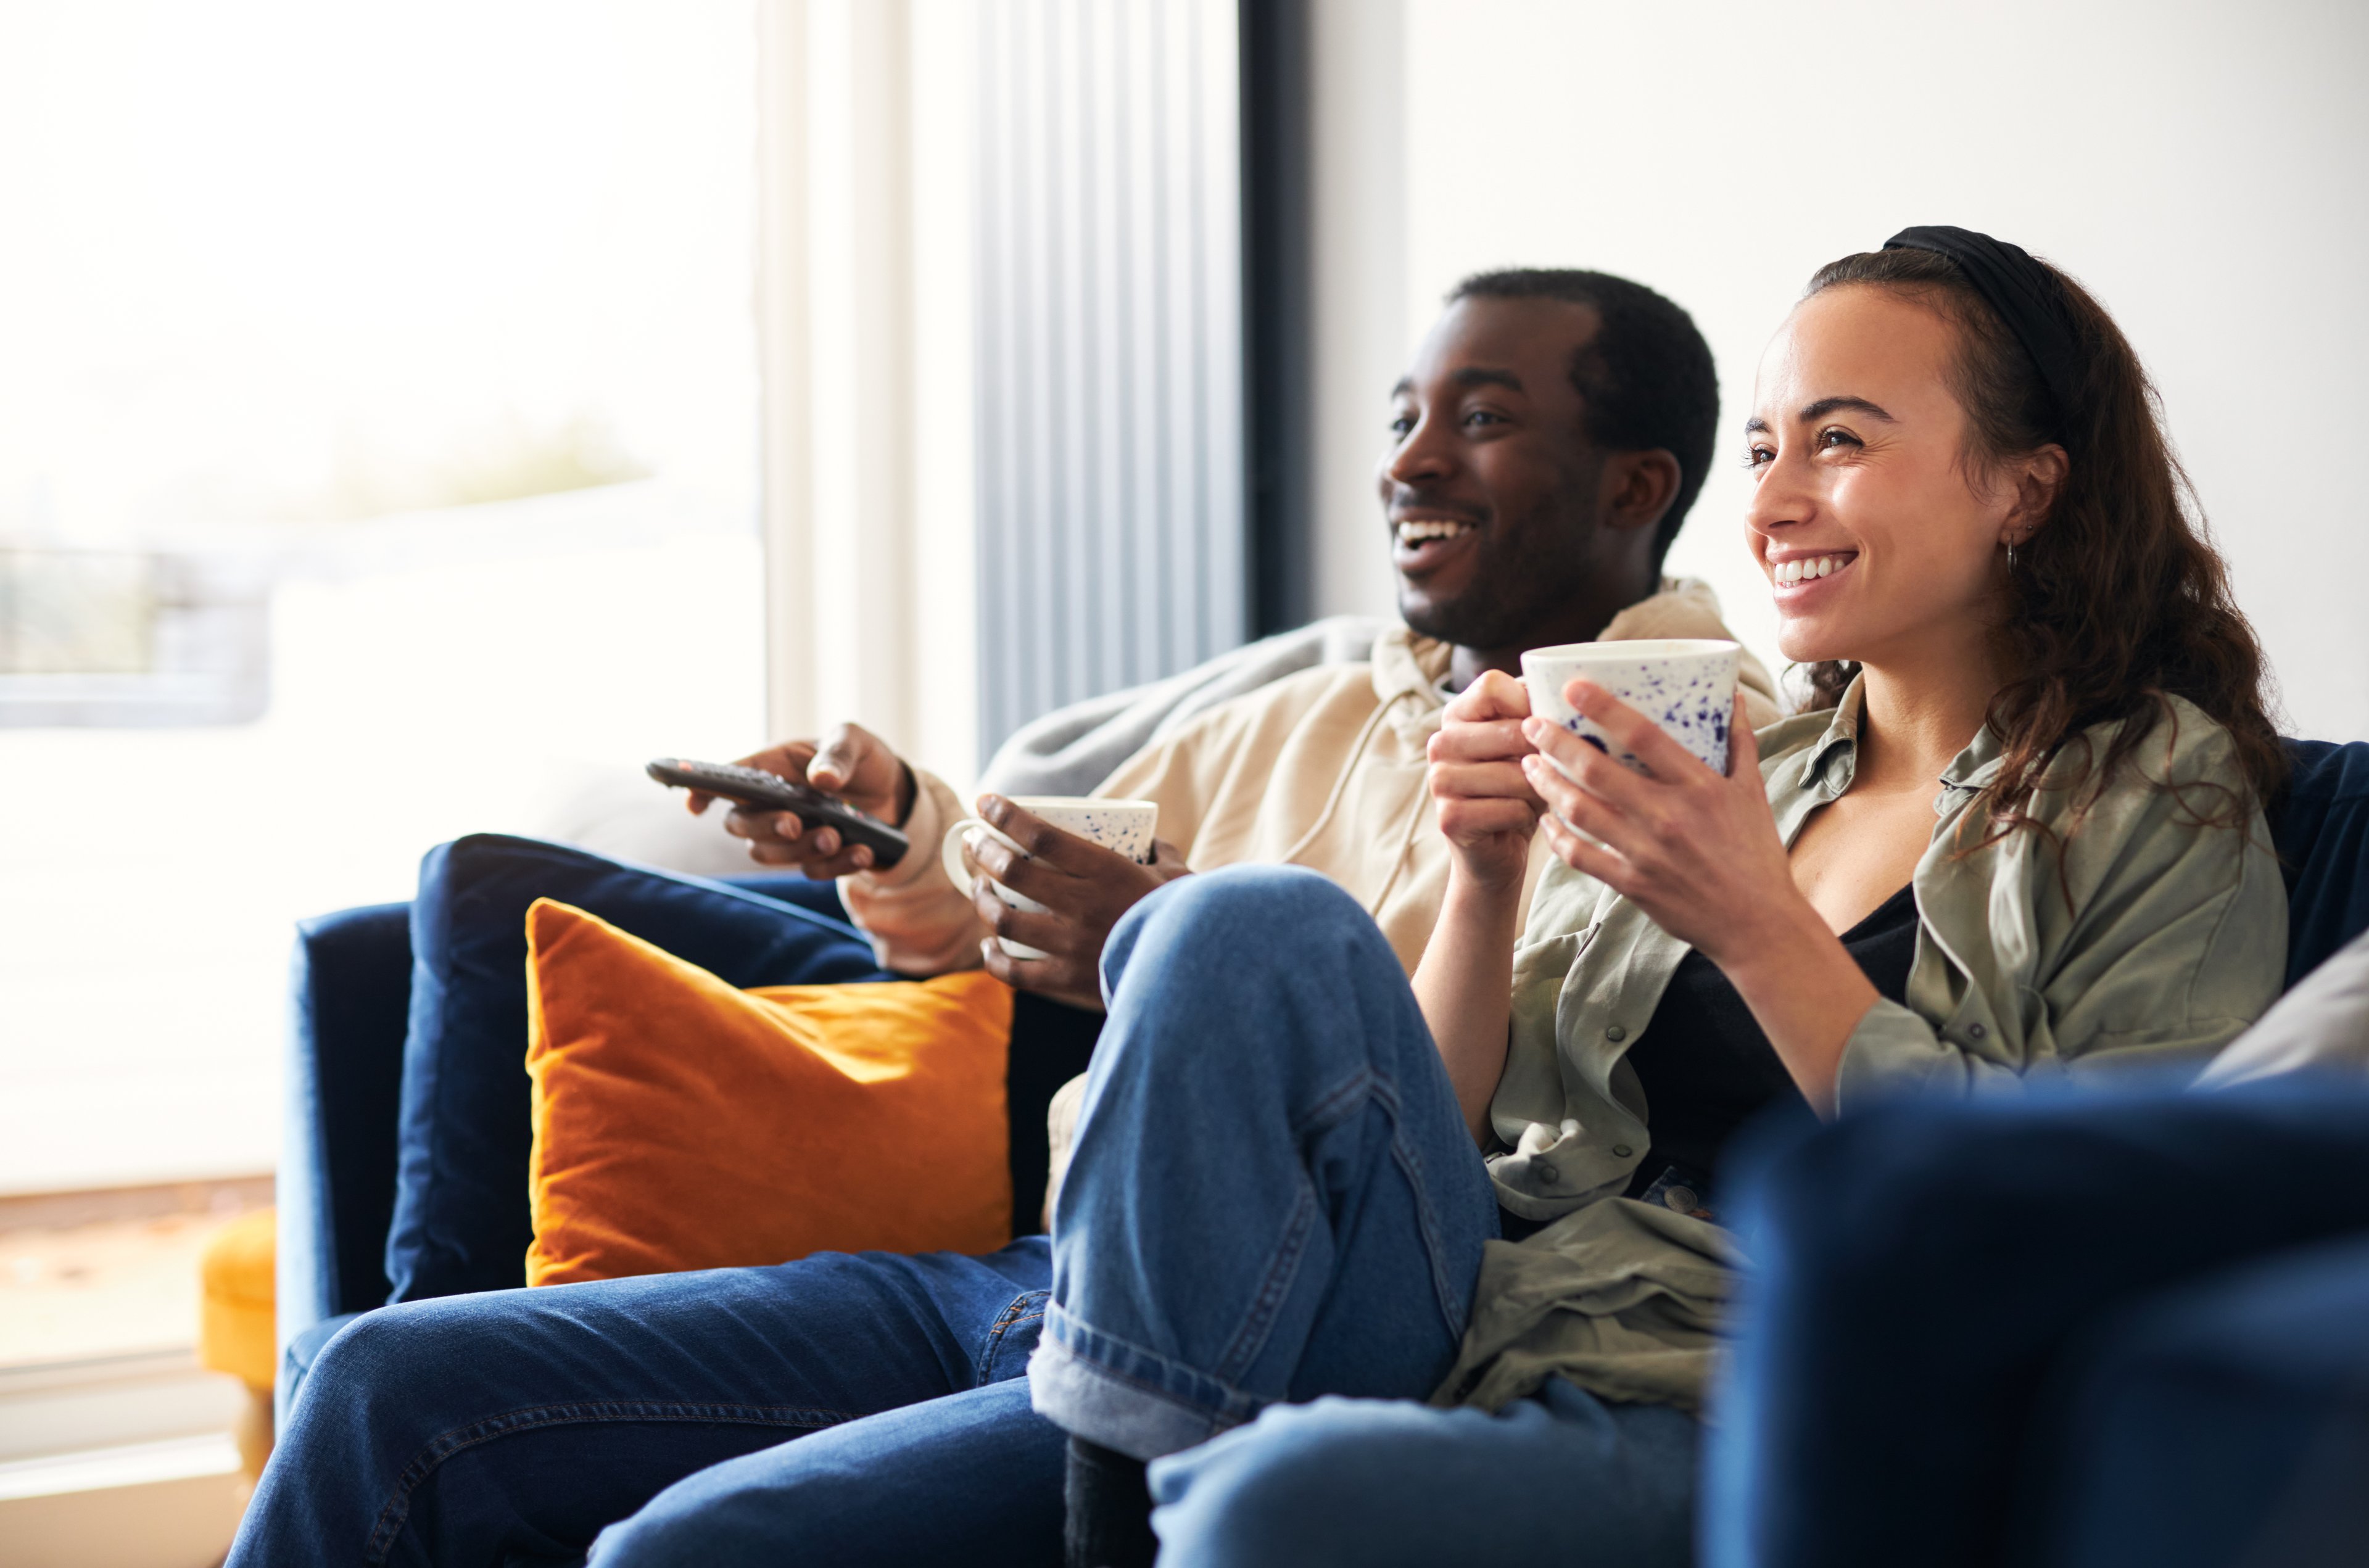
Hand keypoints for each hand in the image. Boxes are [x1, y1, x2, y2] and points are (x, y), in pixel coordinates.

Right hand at [686, 723, 915, 877]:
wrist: (895, 794)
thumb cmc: (862, 759)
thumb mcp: (855, 741)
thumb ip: (838, 753)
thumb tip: (822, 779)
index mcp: (770, 768)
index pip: (725, 780)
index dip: (702, 791)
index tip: (694, 805)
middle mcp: (770, 804)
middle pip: (740, 825)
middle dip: (763, 827)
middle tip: (794, 824)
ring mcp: (789, 835)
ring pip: (769, 853)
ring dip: (800, 849)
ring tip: (836, 835)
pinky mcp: (813, 858)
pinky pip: (811, 870)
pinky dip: (836, 864)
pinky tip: (862, 851)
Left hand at [962, 795, 1191, 1010]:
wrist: (1194, 976)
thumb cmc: (1187, 918)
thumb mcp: (1177, 874)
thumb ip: (1157, 852)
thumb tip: (1145, 839)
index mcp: (1106, 871)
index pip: (1041, 835)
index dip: (1005, 815)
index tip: (985, 800)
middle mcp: (1082, 905)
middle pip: (1012, 872)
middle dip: (982, 851)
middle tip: (974, 840)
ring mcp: (1071, 945)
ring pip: (1004, 919)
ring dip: (982, 900)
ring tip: (979, 889)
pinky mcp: (1067, 981)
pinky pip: (1014, 972)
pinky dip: (993, 958)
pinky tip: (989, 945)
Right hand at [1426, 669, 1547, 893]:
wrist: (1496, 850)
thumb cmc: (1519, 788)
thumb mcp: (1527, 743)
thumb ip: (1536, 713)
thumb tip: (1566, 695)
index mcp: (1456, 715)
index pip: (1493, 685)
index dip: (1528, 704)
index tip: (1543, 727)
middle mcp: (1440, 742)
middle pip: (1512, 730)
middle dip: (1544, 756)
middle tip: (1547, 772)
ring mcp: (1439, 780)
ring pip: (1516, 774)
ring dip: (1539, 790)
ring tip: (1532, 797)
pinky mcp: (1449, 817)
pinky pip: (1511, 808)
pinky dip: (1527, 816)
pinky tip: (1519, 819)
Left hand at [1519, 682, 1798, 965]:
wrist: (1757, 925)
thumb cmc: (1756, 854)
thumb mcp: (1754, 792)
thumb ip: (1739, 741)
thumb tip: (1735, 696)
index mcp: (1699, 787)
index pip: (1644, 735)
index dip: (1604, 707)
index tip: (1573, 687)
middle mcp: (1668, 817)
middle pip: (1597, 771)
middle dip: (1556, 743)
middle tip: (1532, 725)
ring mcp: (1646, 853)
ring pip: (1580, 811)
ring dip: (1548, 785)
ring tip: (1530, 765)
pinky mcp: (1632, 885)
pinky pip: (1581, 856)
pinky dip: (1557, 836)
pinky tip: (1546, 820)